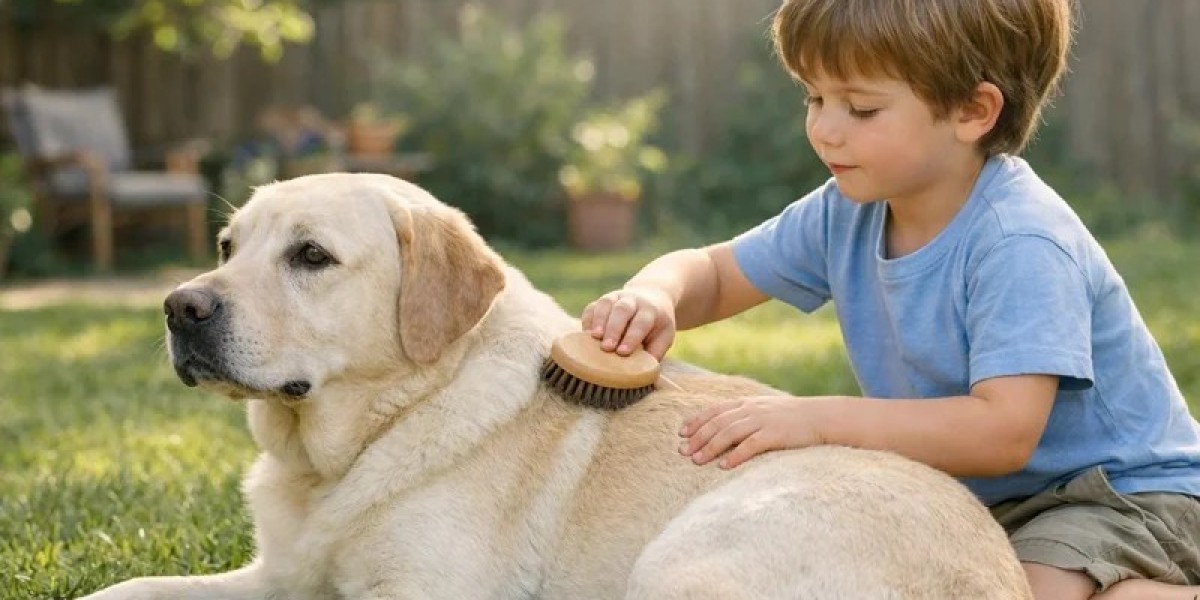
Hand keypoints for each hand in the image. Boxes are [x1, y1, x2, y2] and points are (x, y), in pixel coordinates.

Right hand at [581, 286, 676, 359]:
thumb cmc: (656, 326)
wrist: (652, 297)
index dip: (632, 337)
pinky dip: (588, 319)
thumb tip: (642, 374)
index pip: (641, 322)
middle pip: (623, 310)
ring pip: (606, 303)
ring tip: (594, 337)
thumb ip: (654, 353)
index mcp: (651, 310)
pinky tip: (585, 335)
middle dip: (614, 329)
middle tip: (606, 347)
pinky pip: (592, 306)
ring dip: (599, 320)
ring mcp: (617, 297)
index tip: (622, 352)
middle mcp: (634, 300)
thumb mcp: (663, 337)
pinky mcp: (603, 300)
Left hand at [678, 396, 830, 468]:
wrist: (822, 416)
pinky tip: (724, 466)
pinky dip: (735, 455)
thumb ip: (746, 416)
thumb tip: (725, 429)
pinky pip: (751, 445)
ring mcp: (763, 421)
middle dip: (698, 437)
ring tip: (697, 460)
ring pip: (729, 433)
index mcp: (748, 403)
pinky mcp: (775, 434)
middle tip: (682, 451)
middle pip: (718, 422)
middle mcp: (752, 409)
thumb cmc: (793, 417)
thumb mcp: (766, 410)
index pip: (715, 410)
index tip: (681, 433)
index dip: (697, 421)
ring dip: (710, 447)